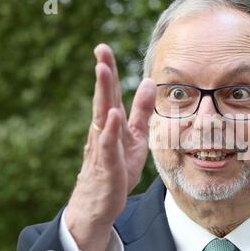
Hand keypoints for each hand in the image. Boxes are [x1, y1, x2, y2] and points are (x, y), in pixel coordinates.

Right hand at [65, 43, 155, 250]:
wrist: (100, 203)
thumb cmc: (117, 167)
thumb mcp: (135, 136)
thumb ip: (141, 111)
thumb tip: (149, 82)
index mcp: (112, 123)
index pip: (110, 93)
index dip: (109, 70)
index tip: (104, 47)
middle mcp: (103, 131)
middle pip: (103, 98)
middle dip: (103, 73)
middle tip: (100, 49)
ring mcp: (103, 147)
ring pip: (102, 117)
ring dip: (103, 94)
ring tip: (102, 70)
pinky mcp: (107, 165)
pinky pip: (109, 146)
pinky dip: (110, 131)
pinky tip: (113, 116)